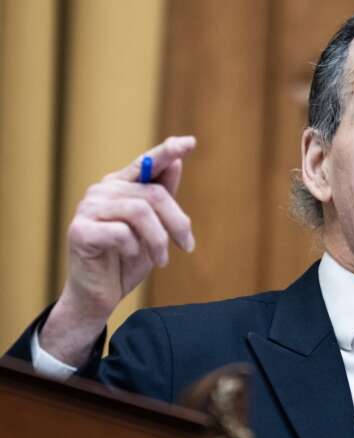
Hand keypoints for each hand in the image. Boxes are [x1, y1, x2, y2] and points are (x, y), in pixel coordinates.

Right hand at [40, 136, 196, 365]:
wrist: (102, 294)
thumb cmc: (129, 259)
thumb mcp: (155, 227)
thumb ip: (163, 196)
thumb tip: (176, 162)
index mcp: (121, 186)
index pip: (146, 163)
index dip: (167, 152)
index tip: (190, 142)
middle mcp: (102, 191)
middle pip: (154, 194)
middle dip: (178, 222)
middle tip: (187, 246)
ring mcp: (87, 208)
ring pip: (140, 212)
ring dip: (158, 240)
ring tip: (162, 260)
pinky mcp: (79, 231)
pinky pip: (121, 233)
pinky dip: (134, 248)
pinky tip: (131, 257)